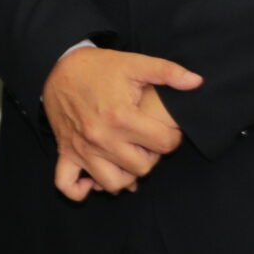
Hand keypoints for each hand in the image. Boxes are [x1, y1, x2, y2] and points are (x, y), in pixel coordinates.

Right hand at [41, 47, 201, 200]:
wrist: (57, 67)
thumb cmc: (98, 67)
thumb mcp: (133, 63)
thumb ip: (167, 71)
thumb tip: (196, 82)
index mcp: (121, 117)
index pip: (164, 144)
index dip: (173, 136)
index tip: (167, 129)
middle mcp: (102, 138)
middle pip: (143, 167)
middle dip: (152, 156)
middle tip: (148, 141)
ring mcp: (82, 149)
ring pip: (113, 183)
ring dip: (125, 175)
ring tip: (128, 157)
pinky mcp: (65, 153)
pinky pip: (68, 185)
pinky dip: (82, 190)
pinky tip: (94, 179)